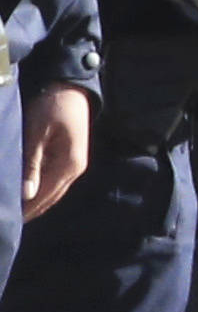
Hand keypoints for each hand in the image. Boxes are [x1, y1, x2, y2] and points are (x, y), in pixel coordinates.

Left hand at [19, 84, 83, 219]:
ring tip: (15, 213)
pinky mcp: (67, 158)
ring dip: (35, 202)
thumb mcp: (38, 133)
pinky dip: (39, 191)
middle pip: (51, 198)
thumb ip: (32, 163)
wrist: (70, 87)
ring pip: (52, 191)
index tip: (9, 222)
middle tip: (8, 223)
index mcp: (70, 165)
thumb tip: (26, 194)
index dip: (27, 210)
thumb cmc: (52, 106)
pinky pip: (52, 181)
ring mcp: (73, 164)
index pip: (45, 196)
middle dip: (31, 211)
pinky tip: (26, 195)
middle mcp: (75, 169)